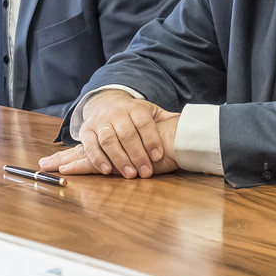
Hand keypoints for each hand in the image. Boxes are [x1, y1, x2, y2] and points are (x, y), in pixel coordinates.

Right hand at [41, 90, 179, 177]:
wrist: (104, 101)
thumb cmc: (134, 114)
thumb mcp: (151, 112)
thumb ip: (168, 120)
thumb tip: (190, 127)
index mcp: (135, 108)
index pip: (144, 122)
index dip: (152, 139)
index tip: (159, 156)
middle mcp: (117, 113)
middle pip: (127, 133)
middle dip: (137, 154)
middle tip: (146, 172)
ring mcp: (100, 121)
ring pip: (108, 139)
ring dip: (119, 158)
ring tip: (129, 175)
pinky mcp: (86, 130)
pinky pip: (89, 145)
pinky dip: (97, 158)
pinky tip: (107, 171)